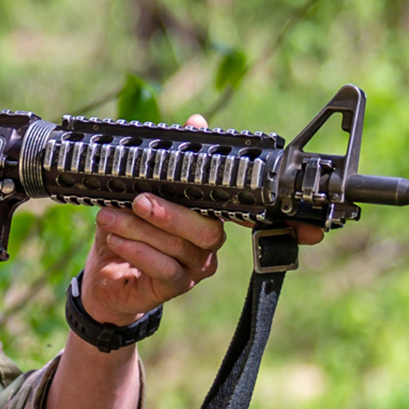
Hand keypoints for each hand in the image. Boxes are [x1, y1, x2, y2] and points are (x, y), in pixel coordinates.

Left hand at [77, 114, 322, 326]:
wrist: (104, 275)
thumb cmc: (127, 227)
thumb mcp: (142, 188)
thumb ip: (172, 159)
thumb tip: (197, 121)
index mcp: (209, 214)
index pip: (246, 212)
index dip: (275, 217)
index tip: (305, 225)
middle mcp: (209, 242)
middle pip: (209, 230)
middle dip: (172, 213)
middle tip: (140, 200)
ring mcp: (195, 266)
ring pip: (181, 247)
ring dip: (141, 229)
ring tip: (111, 216)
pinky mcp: (175, 286)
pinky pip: (165, 270)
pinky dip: (138, 252)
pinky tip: (117, 241)